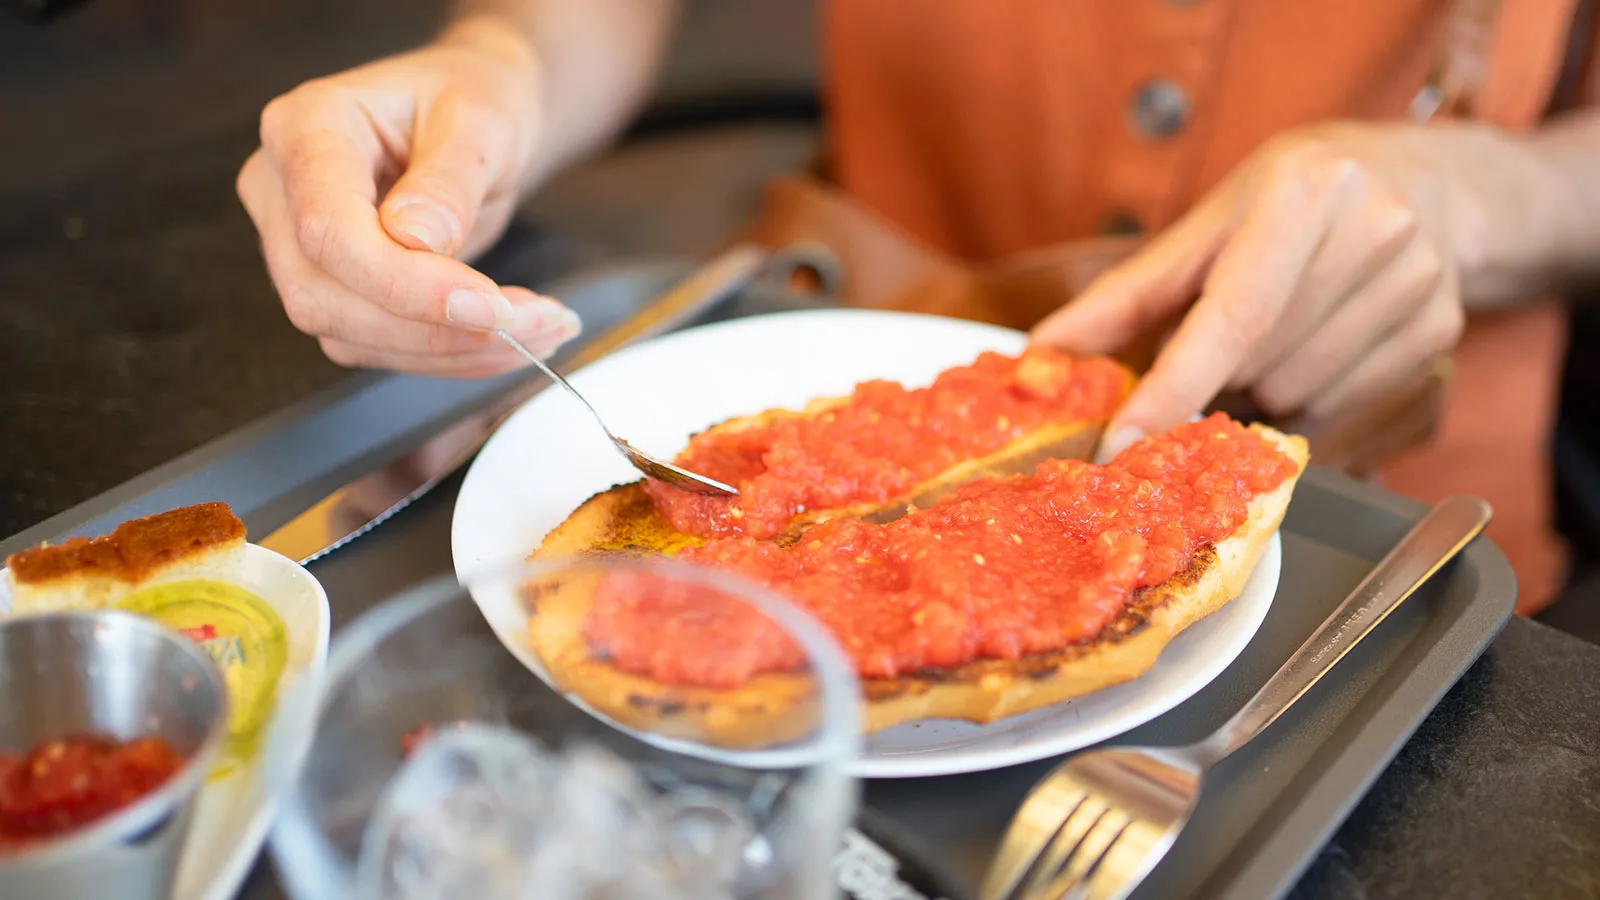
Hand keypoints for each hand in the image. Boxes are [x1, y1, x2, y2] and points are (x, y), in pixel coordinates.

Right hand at [237, 15, 579, 377]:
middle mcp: (282, 189)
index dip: (406, 283)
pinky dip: (450, 352)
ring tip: (539, 327)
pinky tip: (508, 335)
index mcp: (305, 127)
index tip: (490, 306)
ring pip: (350, 333)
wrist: (472, 114)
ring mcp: (298, 245)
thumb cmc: (471, 96)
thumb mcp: (480, 119)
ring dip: (452, 349)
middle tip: (535, 322)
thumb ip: (449, 179)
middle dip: (436, 327)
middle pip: (326, 294)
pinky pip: (377, 345)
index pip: (328, 229)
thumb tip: (418, 242)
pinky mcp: (332, 287)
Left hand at [1032, 121, 1475, 459]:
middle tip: (1220, 336)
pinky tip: (1315, 346)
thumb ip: (1122, 299)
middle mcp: (1371, 231)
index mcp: (1302, 192)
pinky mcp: (1438, 330)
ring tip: (1274, 333)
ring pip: (1296, 398)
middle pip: (1258, 366)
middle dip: (1219, 373)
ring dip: (1260, 388)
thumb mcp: (1204, 228)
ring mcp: (1416, 284)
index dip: (1172, 388)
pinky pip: (1338, 409)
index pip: (1229, 316)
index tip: (1122, 445)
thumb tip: (1042, 358)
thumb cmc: (1287, 203)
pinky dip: (1305, 397)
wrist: (1421, 183)